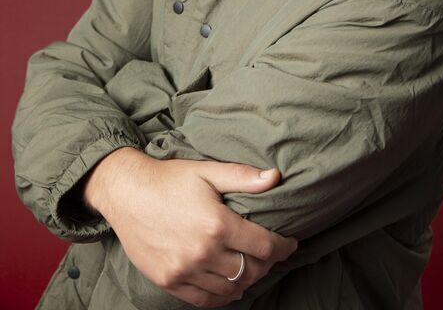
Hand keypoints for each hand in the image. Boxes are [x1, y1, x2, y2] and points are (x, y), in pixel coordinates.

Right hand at [83, 148, 297, 306]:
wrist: (126, 192)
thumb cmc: (169, 179)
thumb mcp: (208, 171)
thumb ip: (243, 177)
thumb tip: (275, 177)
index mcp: (217, 224)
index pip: (264, 246)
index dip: (283, 247)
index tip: (289, 244)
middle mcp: (203, 252)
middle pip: (251, 270)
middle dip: (267, 263)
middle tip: (269, 253)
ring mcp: (185, 271)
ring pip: (230, 288)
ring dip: (246, 280)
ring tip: (250, 267)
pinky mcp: (169, 281)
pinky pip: (204, 300)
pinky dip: (221, 296)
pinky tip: (227, 284)